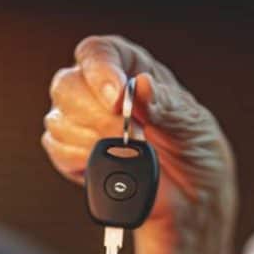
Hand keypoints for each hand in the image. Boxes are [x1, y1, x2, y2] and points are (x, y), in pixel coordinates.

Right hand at [40, 35, 236, 253]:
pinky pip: (56, 149)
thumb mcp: (193, 125)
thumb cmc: (196, 153)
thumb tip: (141, 86)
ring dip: (94, 142)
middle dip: (98, 116)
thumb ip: (165, 105)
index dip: (100, 71)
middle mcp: (99, 89)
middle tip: (132, 137)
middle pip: (67, 84)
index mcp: (131, 68)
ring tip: (129, 154)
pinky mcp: (71, 152)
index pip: (98, 52)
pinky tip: (110, 166)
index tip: (117, 98)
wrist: (191, 201)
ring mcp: (81, 120)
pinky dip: (82, 160)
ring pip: (58, 119)